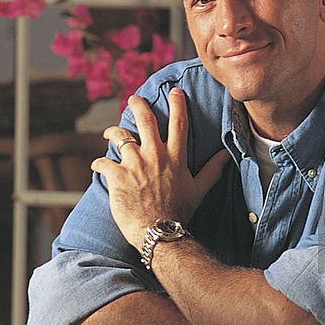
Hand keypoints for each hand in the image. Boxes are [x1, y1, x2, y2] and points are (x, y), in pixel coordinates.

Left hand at [90, 87, 228, 249]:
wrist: (159, 233)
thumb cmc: (180, 213)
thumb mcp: (199, 190)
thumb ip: (212, 170)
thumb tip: (226, 155)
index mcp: (175, 157)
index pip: (179, 122)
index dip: (178, 103)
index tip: (175, 92)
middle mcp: (155, 155)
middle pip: (146, 119)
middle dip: (138, 104)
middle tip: (134, 98)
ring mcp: (135, 164)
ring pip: (119, 136)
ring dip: (112, 132)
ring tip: (109, 132)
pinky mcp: (117, 176)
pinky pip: (103, 162)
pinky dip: (98, 164)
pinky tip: (98, 167)